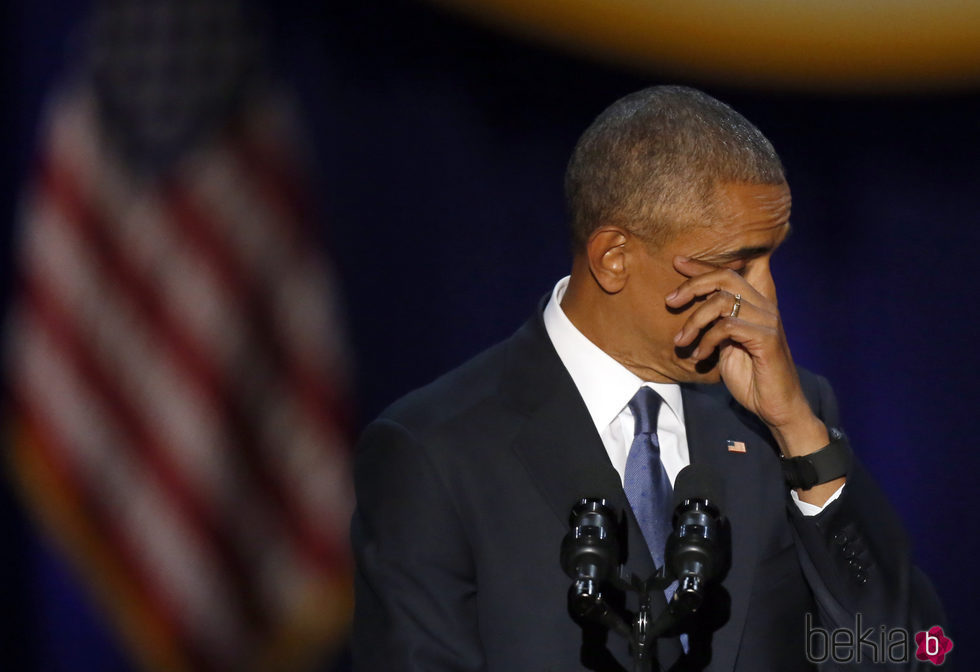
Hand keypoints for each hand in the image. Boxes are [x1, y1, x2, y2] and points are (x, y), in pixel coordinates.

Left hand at [665, 256, 826, 456]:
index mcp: (755, 305)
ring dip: (694, 321)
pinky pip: (727, 327)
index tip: (676, 261)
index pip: (729, 273)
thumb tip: (692, 306)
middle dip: (693, 284)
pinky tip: (699, 356)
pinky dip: (707, 340)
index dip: (702, 265)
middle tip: (669, 302)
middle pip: (725, 277)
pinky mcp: (766, 338)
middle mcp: (764, 306)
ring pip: (722, 302)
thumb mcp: (726, 345)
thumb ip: (716, 323)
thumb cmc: (750, 376)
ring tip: (680, 342)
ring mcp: (767, 320)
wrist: (775, 406)